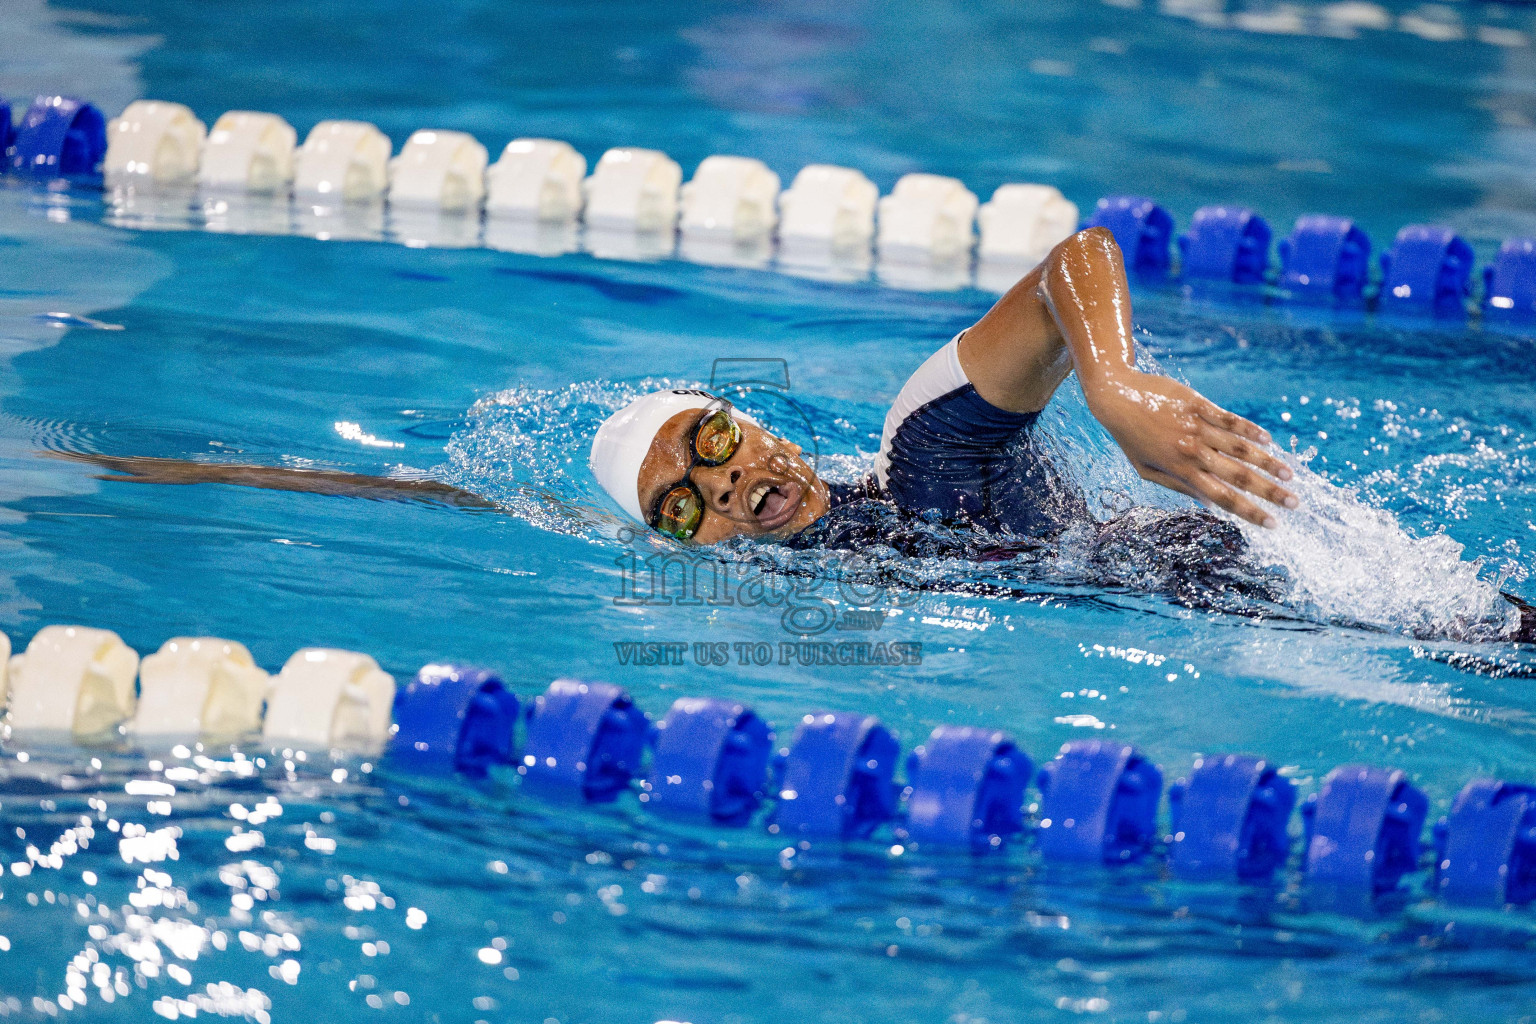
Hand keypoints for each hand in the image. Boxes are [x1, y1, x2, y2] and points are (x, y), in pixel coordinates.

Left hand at [1083, 370, 1296, 527]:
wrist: (1116, 396)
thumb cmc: (1130, 437)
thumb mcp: (1146, 470)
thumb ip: (1177, 487)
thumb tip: (1208, 503)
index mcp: (1180, 471)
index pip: (1223, 498)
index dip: (1250, 512)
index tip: (1273, 523)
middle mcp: (1192, 451)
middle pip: (1239, 477)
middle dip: (1270, 493)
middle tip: (1295, 503)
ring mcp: (1197, 427)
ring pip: (1240, 448)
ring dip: (1268, 462)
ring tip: (1290, 475)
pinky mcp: (1199, 404)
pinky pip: (1230, 419)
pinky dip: (1250, 431)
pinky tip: (1268, 440)